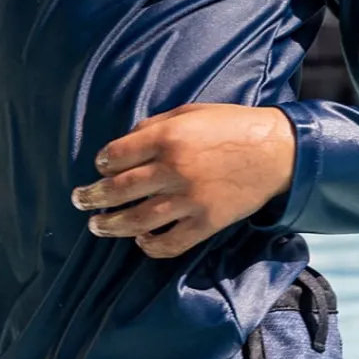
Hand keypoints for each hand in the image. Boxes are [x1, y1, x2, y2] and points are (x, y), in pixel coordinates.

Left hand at [73, 103, 296, 259]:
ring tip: (97, 225)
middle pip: (118, 189)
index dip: (102, 163)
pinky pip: (171, 242)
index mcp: (167, 139)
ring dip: (111, 225)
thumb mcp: (189, 112)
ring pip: (136, 219)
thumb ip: (154, 126)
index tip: (99, 168)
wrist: (279, 150)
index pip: (116, 156)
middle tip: (79, 200)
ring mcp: (190, 200)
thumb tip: (124, 142)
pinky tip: (141, 241)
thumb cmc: (231, 126)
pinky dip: (151, 246)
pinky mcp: (207, 222)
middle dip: (92, 197)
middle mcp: (173, 170)